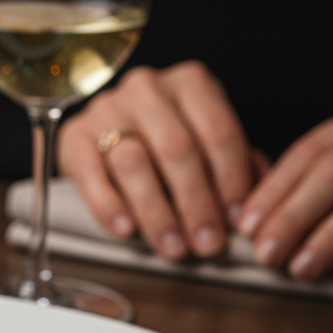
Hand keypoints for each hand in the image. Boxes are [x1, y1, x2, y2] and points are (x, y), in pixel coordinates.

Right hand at [58, 61, 260, 260]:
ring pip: (134, 162)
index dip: (231, 181)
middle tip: (208, 245)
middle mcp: (147, 88)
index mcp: (190, 83)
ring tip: (173, 249)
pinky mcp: (73, 137)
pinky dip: (109, 206)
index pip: (218, 133)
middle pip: (177, 149)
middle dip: (196, 203)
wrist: (105, 129)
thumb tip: (259, 205)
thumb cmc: (166, 141)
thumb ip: (236, 166)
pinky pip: (91, 175)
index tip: (237, 222)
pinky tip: (126, 232)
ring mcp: (106, 109)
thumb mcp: (205, 143)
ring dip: (157, 212)